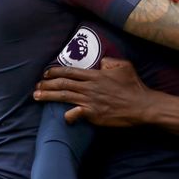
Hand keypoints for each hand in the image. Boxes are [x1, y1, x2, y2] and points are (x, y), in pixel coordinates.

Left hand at [34, 59, 149, 125]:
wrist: (142, 106)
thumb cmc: (134, 86)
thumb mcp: (124, 66)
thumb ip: (110, 61)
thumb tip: (100, 63)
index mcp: (96, 75)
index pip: (71, 71)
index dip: (56, 71)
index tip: (46, 72)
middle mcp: (90, 87)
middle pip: (63, 83)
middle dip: (47, 83)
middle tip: (36, 85)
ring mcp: (90, 101)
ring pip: (64, 96)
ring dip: (48, 96)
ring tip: (37, 96)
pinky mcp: (93, 114)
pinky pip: (75, 114)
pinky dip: (68, 115)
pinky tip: (64, 117)